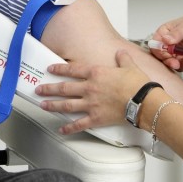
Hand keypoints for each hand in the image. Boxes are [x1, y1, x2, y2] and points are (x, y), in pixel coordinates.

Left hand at [35, 50, 150, 134]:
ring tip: (42, 105)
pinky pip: (79, 124)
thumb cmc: (138, 84)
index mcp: (96, 73)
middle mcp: (89, 88)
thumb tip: (120, 52)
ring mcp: (91, 104)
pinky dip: (69, 127)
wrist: (143, 101)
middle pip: (64, 88)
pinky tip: (61, 129)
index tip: (50, 69)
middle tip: (39, 89)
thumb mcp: (130, 66)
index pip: (73, 69)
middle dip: (49, 88)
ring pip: (67, 105)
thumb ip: (122, 58)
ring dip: (53, 105)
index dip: (60, 69)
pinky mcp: (95, 118)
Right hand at [153, 8, 182, 76]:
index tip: (167, 53)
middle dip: (170, 62)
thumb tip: (165, 40)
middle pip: (164, 59)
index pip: (156, 45)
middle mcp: (174, 45)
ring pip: (176, 67)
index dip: (159, 51)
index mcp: (168, 33)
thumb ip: (177, 33)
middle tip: (176, 63)